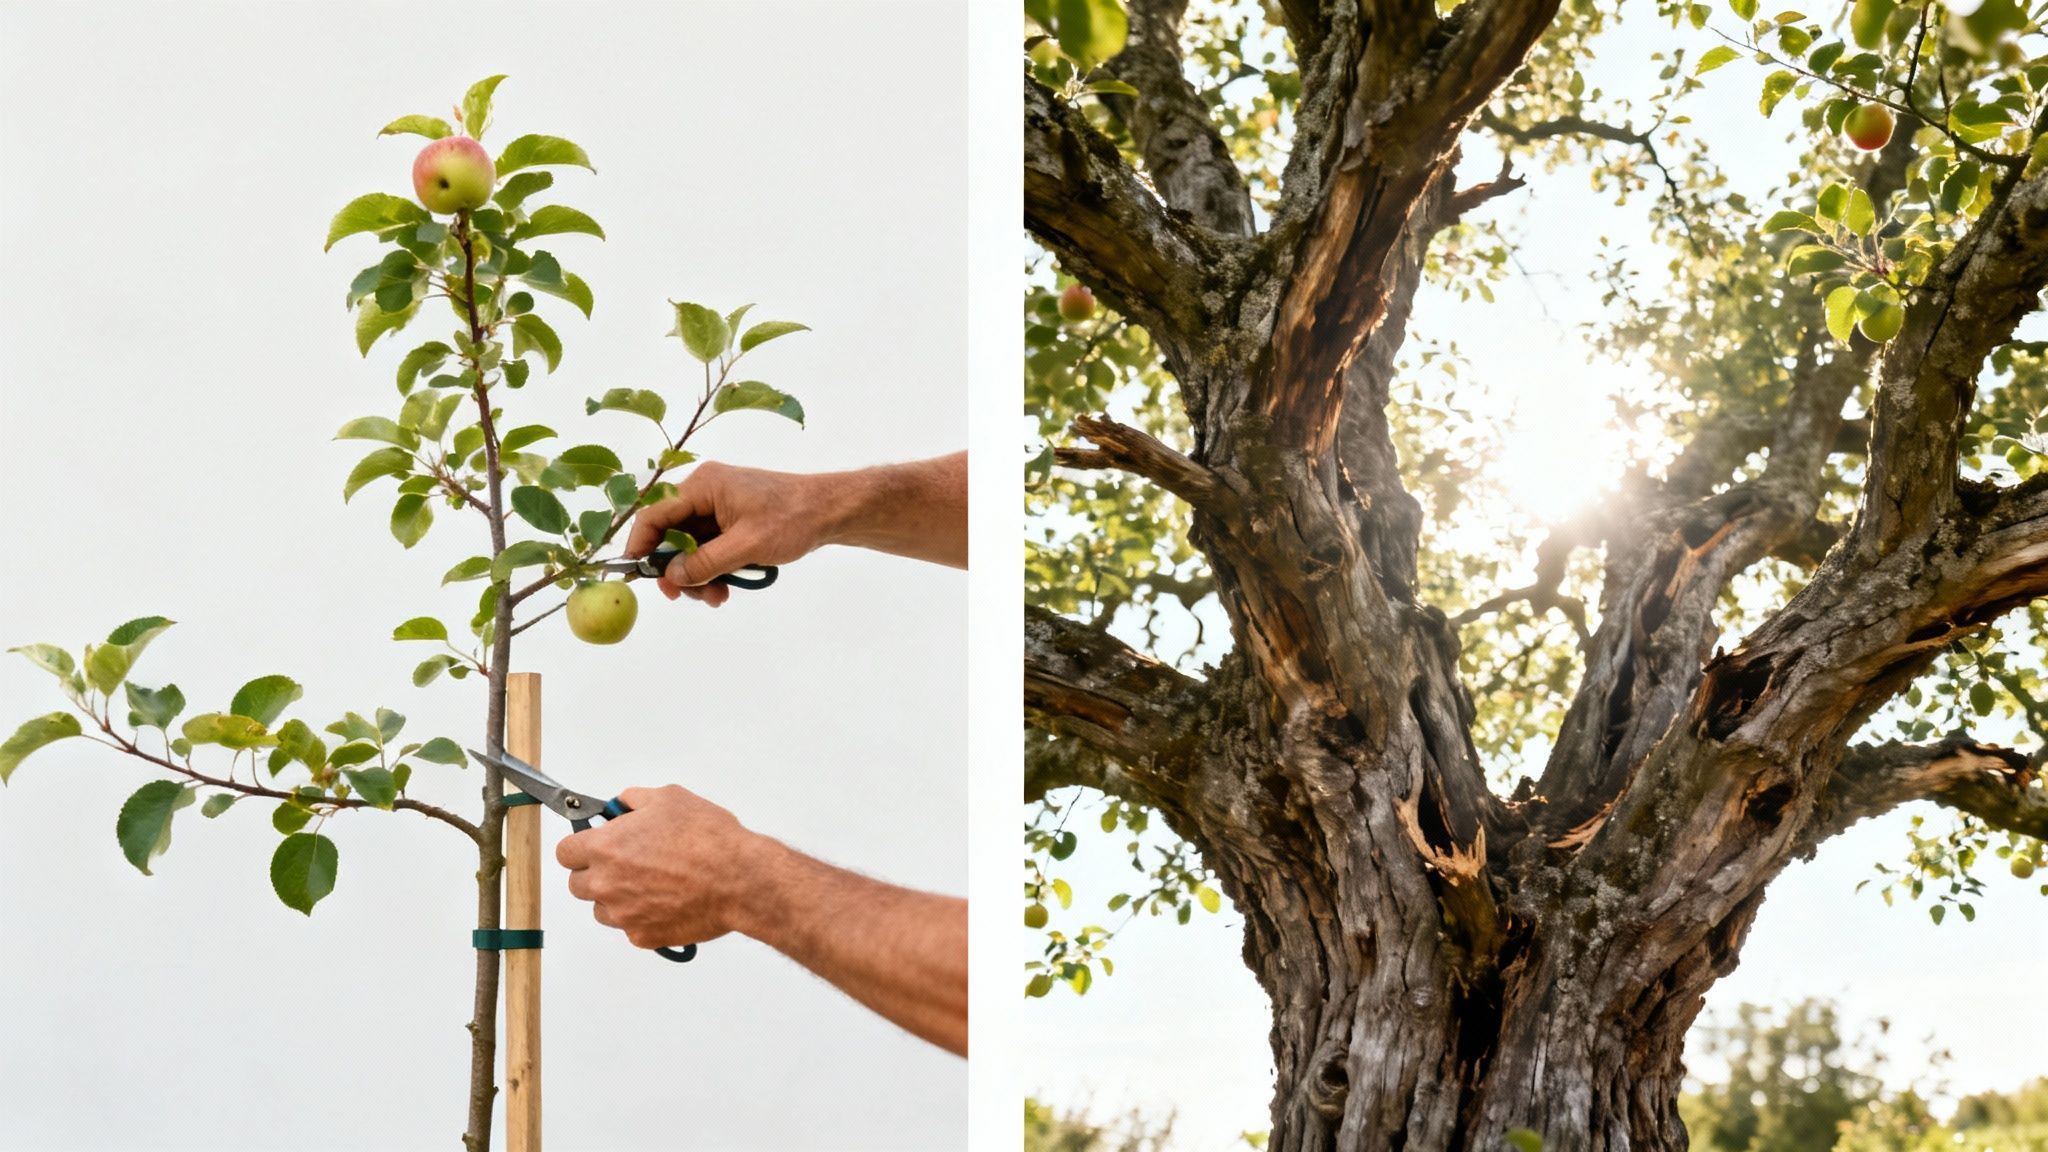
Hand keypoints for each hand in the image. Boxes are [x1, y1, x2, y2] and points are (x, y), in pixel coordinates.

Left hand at [555, 784, 774, 950]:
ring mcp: (623, 915)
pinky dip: (642, 917)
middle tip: (625, 863)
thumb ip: (634, 800)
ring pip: (601, 910)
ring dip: (616, 898)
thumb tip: (622, 805)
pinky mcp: (642, 937)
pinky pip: (630, 927)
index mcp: (606, 847)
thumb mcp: (670, 798)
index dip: (580, 847)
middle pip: (577, 884)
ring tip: (650, 883)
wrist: (739, 880)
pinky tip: (666, 901)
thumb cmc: (709, 840)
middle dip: (595, 872)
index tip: (593, 845)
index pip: (565, 852)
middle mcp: (606, 884)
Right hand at [625, 462, 834, 606]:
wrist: (829, 511)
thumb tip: (672, 577)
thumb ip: (706, 562)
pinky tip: (725, 588)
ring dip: (698, 575)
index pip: (655, 514)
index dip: (641, 545)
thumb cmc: (791, 520)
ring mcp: (717, 507)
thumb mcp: (747, 545)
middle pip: (670, 534)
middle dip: (678, 569)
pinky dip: (712, 569)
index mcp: (704, 486)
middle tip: (687, 597)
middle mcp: (705, 492)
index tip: (637, 575)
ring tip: (718, 597)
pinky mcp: (730, 521)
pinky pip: (708, 548)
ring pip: (689, 546)